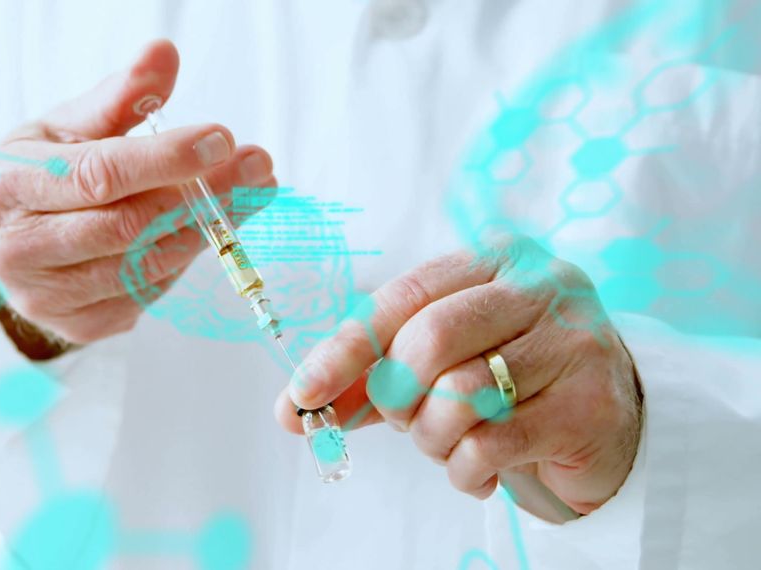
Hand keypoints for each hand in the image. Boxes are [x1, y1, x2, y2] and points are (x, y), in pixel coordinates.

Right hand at [0, 40, 276, 347]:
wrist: (6, 248)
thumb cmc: (40, 178)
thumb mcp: (64, 129)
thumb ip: (118, 97)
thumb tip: (163, 54)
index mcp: (13, 189)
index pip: (99, 174)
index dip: (165, 159)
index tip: (221, 139)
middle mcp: (22, 250)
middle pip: (129, 225)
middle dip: (203, 194)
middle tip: (254, 167)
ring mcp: (48, 297)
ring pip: (145, 266)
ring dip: (205, 229)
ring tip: (246, 194)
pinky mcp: (78, 327)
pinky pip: (147, 295)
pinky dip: (182, 260)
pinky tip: (203, 230)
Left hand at [274, 235, 642, 513]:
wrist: (611, 422)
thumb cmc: (510, 381)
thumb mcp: (438, 364)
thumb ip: (369, 379)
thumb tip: (292, 409)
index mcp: (495, 260)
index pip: (401, 298)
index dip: (345, 351)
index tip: (302, 395)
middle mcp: (541, 288)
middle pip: (429, 340)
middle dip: (397, 395)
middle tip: (405, 420)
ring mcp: (573, 343)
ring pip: (459, 395)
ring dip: (432, 438)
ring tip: (448, 445)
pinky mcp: (590, 406)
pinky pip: (491, 445)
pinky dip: (465, 470)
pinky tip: (479, 472)